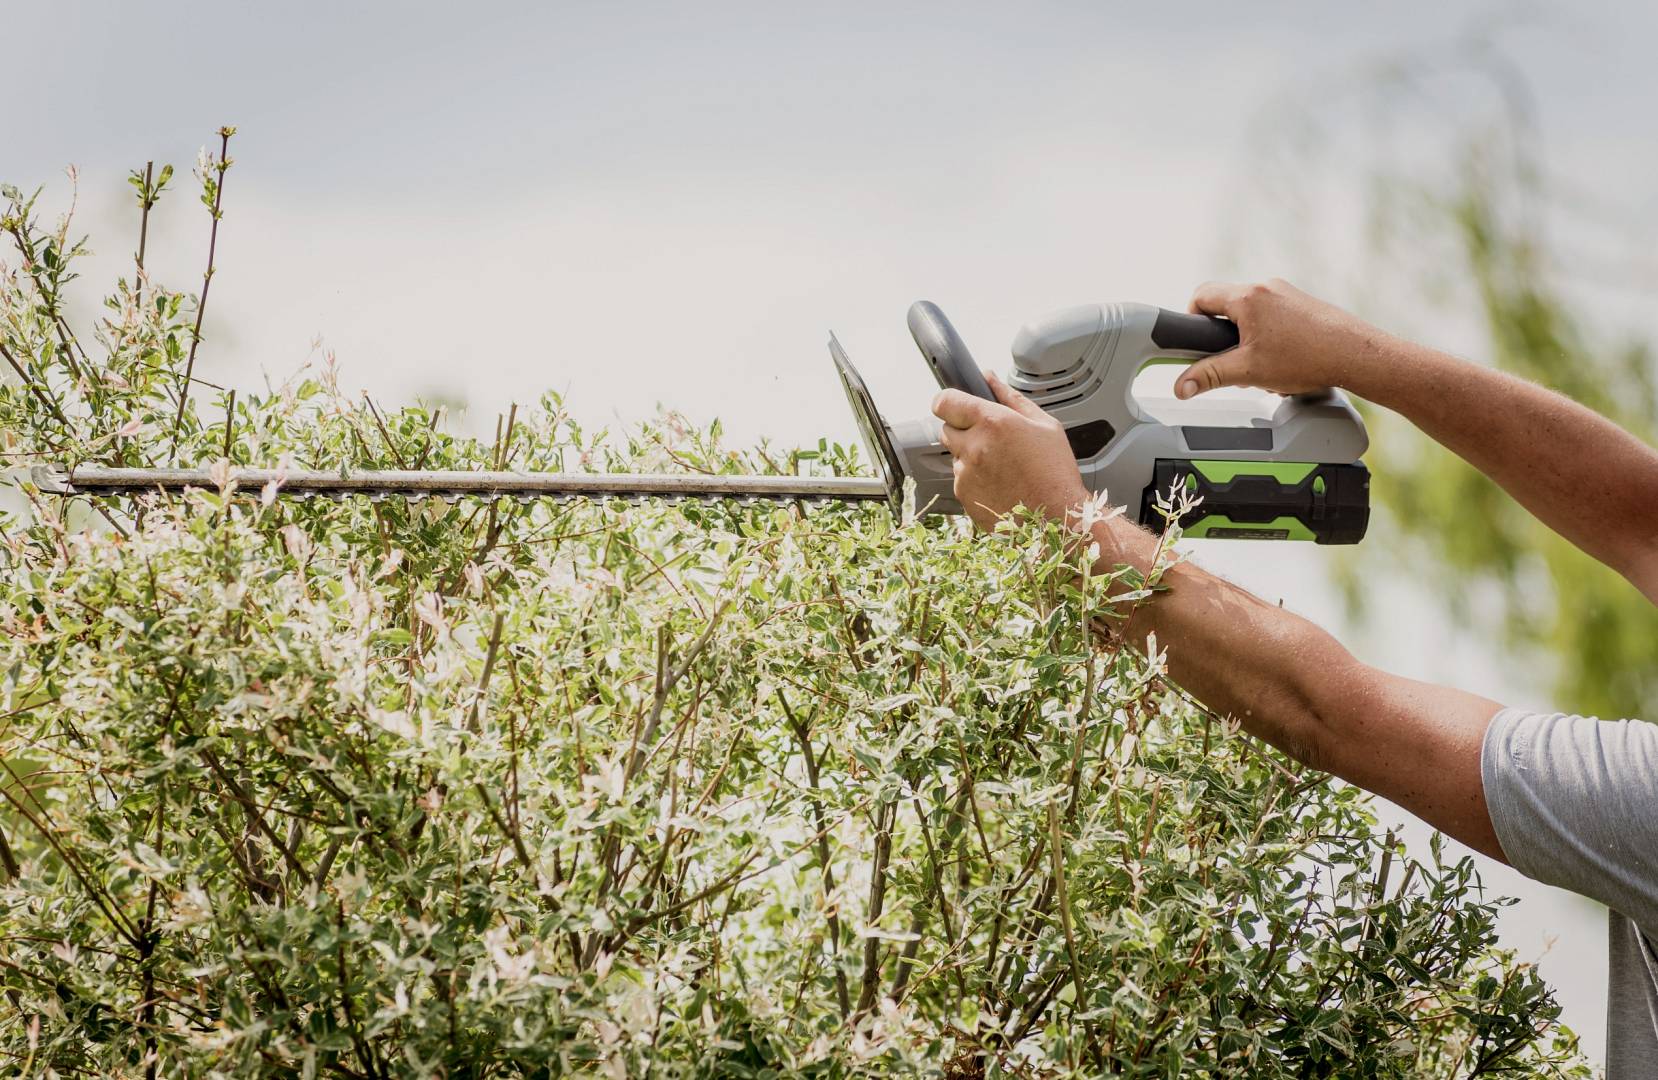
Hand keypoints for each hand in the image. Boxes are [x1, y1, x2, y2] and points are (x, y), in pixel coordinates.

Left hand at [931, 371, 1087, 528]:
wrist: (1055, 519)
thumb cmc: (1055, 473)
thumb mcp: (1044, 425)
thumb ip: (1011, 397)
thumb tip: (989, 378)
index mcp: (992, 423)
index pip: (944, 401)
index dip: (948, 401)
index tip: (956, 404)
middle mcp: (973, 447)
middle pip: (947, 428)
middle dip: (964, 429)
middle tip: (992, 439)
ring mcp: (965, 474)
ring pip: (955, 455)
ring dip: (970, 455)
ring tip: (1003, 465)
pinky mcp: (963, 495)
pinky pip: (960, 479)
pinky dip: (974, 479)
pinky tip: (1000, 482)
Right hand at [1176, 278, 1386, 399]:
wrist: (1355, 354)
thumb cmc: (1308, 357)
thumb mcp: (1248, 372)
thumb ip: (1209, 376)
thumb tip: (1181, 386)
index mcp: (1247, 297)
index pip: (1200, 296)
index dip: (1191, 318)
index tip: (1195, 340)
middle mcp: (1265, 287)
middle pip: (1226, 304)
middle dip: (1222, 335)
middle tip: (1230, 360)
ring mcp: (1285, 292)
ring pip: (1249, 312)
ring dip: (1246, 338)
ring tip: (1260, 364)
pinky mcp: (1301, 302)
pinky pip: (1271, 314)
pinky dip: (1267, 335)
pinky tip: (1281, 359)